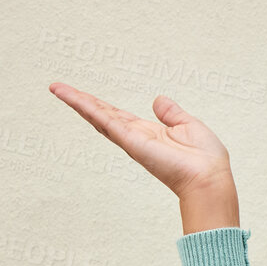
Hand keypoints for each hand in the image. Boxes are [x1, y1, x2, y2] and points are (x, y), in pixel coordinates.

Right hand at [48, 83, 231, 196]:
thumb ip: (172, 114)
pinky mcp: (132, 142)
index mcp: (148, 133)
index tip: (81, 95)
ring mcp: (131, 140)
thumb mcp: (188, 125)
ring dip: (77, 102)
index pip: (117, 116)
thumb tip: (158, 99)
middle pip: (101, 116)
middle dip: (80, 102)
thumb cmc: (205, 158)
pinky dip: (91, 110)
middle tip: (57, 88)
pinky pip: (108, 122)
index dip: (99, 105)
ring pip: (98, 117)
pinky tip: (76, 99)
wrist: (209, 177)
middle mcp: (135, 137)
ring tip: (57, 89)